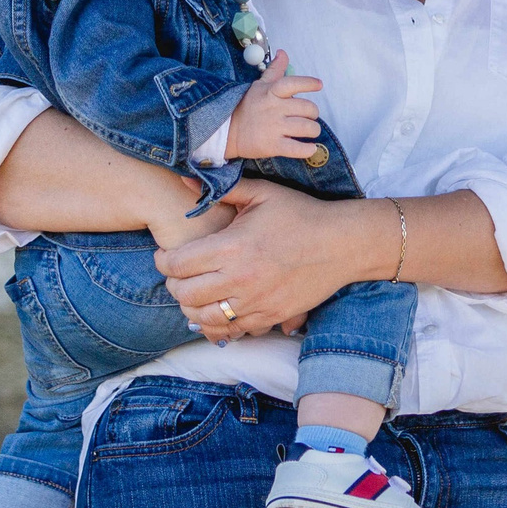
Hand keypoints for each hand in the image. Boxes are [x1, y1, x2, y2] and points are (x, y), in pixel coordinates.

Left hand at [158, 178, 377, 340]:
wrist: (342, 244)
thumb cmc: (301, 214)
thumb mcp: (262, 193)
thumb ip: (222, 189)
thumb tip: (184, 177)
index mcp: (233, 246)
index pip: (178, 264)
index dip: (164, 261)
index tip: (166, 255)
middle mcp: (240, 278)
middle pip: (184, 294)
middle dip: (174, 284)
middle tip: (178, 275)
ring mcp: (255, 302)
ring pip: (203, 317)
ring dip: (191, 307)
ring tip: (194, 293)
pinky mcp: (269, 317)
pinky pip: (230, 330)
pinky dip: (216, 324)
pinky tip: (216, 310)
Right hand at [226, 52, 323, 161]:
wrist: (228, 131)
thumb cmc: (247, 107)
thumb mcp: (259, 85)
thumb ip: (275, 70)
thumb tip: (283, 53)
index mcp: (272, 93)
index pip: (293, 83)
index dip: (308, 83)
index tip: (319, 85)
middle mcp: (275, 109)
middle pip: (308, 109)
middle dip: (313, 114)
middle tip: (308, 117)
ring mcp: (274, 128)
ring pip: (307, 128)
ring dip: (313, 131)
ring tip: (309, 131)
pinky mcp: (273, 146)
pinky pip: (298, 149)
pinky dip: (307, 150)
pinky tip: (309, 148)